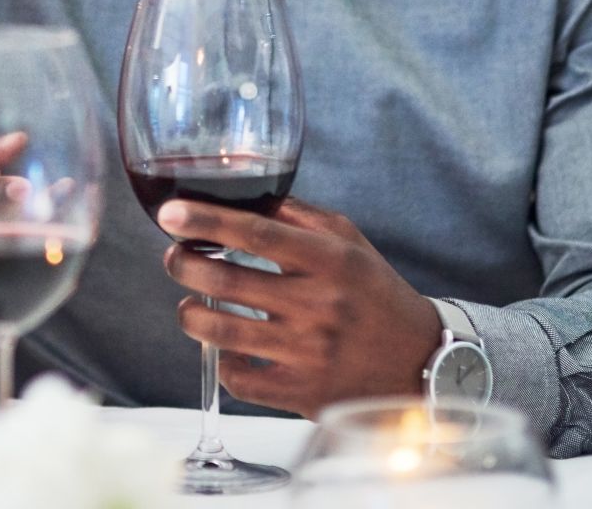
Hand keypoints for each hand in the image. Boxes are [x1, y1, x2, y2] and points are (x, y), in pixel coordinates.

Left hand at [156, 197, 440, 418]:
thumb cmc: (374, 293)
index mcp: (329, 260)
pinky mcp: (303, 393)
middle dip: (183, 264)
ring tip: (190, 305)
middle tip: (174, 258)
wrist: (422, 361)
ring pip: (220, 331)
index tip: (169, 213)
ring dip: (190, 314)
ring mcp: (309, 352)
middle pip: (226, 279)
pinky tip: (227, 349)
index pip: (256, 231)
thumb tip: (239, 197)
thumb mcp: (348, 242)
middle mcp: (318, 305)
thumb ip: (295, 216)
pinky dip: (222, 363)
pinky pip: (239, 380)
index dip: (205, 220)